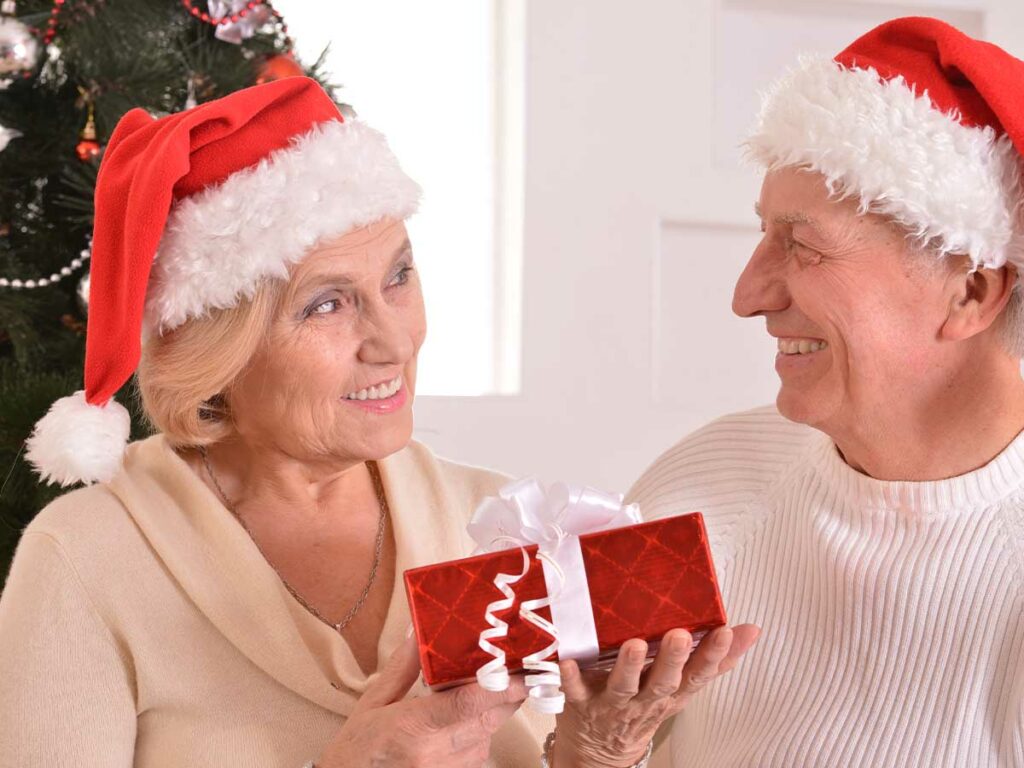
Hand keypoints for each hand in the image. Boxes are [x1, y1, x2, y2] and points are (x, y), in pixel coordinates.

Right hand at [316, 634, 526, 767]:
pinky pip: (479, 756)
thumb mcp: (373, 702)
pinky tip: (466, 724)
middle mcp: (434, 754)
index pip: (466, 704)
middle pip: (488, 720)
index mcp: (413, 727)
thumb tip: (420, 631)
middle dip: (509, 695)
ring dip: (493, 715)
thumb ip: (403, 667)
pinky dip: (480, 736)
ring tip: (487, 693)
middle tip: (521, 670)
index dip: (499, 687)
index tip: (523, 672)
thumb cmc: (357, 747)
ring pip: (488, 738)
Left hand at [553, 624, 760, 767]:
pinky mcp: (581, 702)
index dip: (714, 656)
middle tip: (679, 636)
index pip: (698, 676)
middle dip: (671, 660)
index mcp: (671, 693)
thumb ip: (714, 661)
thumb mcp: (681, 688)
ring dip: (628, 667)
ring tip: (633, 645)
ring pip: (623, 687)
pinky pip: (575, 690)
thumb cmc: (643, 707)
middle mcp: (644, 700)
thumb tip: (752, 630)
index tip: (726, 632)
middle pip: (662, 683)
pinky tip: (567, 659)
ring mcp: (612, 704)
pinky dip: (570, 677)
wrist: (598, 750)